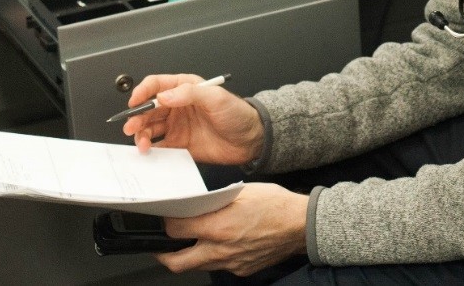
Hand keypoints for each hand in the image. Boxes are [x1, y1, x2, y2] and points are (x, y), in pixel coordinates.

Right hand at [121, 73, 263, 164]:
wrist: (250, 140)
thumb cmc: (238, 114)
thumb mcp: (216, 97)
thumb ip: (190, 93)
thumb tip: (165, 96)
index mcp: (185, 89)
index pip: (156, 85)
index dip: (142, 92)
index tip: (134, 102)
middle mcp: (177, 106)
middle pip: (148, 108)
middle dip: (137, 117)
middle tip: (132, 127)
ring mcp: (177, 126)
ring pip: (150, 128)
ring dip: (141, 134)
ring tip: (141, 143)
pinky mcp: (180, 144)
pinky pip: (160, 146)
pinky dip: (151, 149)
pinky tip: (149, 152)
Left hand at [156, 183, 308, 276]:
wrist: (302, 225)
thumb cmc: (276, 204)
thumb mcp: (241, 193)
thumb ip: (213, 202)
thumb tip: (193, 205)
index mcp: (219, 227)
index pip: (176, 231)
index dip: (167, 223)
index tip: (166, 217)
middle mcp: (222, 250)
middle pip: (178, 262)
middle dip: (164, 254)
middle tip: (161, 244)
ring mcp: (231, 263)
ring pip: (197, 266)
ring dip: (188, 256)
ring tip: (187, 243)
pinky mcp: (242, 270)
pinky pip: (219, 267)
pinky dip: (212, 257)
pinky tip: (218, 245)